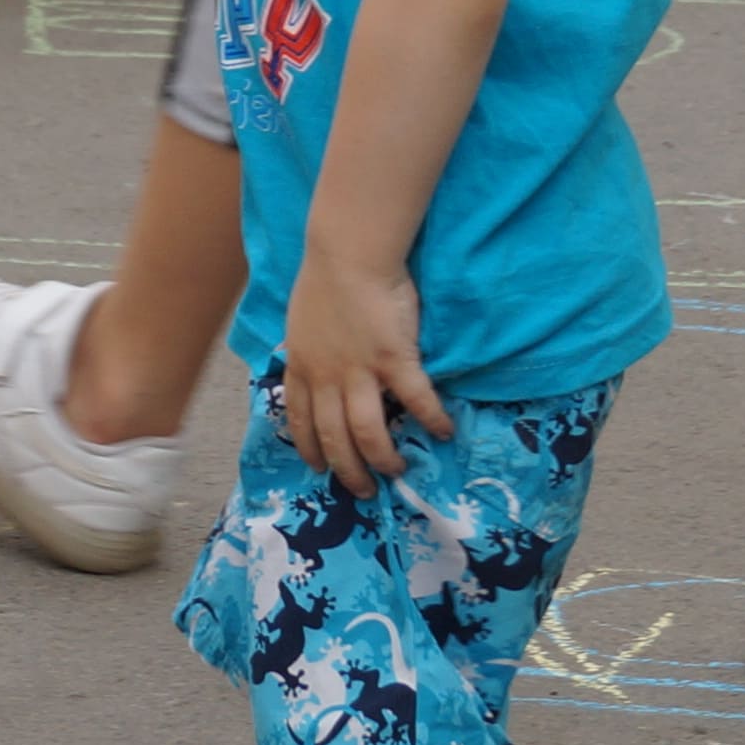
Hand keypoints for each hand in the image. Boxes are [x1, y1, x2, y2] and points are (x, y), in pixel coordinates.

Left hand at [278, 247, 446, 483]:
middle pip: (334, 438)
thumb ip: (308, 348)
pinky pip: (415, 399)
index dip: (309, 448)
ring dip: (382, 458)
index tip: (317, 468)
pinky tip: (444, 432)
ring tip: (398, 472)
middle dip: (348, 470)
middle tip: (363, 491)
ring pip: (367, 432)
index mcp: (302, 366)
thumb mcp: (301, 322)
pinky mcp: (393, 359)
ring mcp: (360, 371)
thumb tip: (311, 362)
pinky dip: (431, 419)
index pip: (300, 420)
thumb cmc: (325, 278)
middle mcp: (326, 377)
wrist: (349, 253)